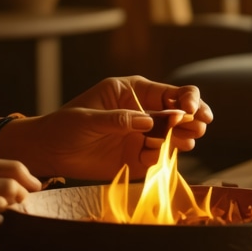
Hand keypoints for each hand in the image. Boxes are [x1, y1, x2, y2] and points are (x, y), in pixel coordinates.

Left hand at [0, 77, 212, 179]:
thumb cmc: (65, 126)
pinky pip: (160, 158)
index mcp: (132, 92)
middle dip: (193, 117)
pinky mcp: (138, 158)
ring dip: (185, 137)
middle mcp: (142, 112)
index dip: (186, 99)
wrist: (50, 152)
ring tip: (188, 140)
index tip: (191, 110)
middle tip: (201, 124)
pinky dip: (164, 158)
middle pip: (179, 113)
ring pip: (175, 135)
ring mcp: (142, 136)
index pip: (169, 92)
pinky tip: (160, 156)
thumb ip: (119, 120)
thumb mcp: (89, 119)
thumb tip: (149, 122)